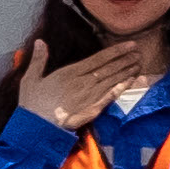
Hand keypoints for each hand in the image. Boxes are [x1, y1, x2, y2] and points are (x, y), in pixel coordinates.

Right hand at [12, 38, 154, 133]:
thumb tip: (40, 41)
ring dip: (127, 71)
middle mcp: (84, 82)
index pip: (98, 59)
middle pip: (109, 68)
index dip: (116, 51)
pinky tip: (131, 81)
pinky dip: (122, 87)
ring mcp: (90, 96)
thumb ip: (38, 59)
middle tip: (139, 52)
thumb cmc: (32, 103)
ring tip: (138, 63)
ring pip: (113, 80)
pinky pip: (111, 96)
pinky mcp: (94, 108)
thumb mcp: (30, 78)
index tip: (129, 45)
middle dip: (126, 59)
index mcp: (70, 73)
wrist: (38, 127)